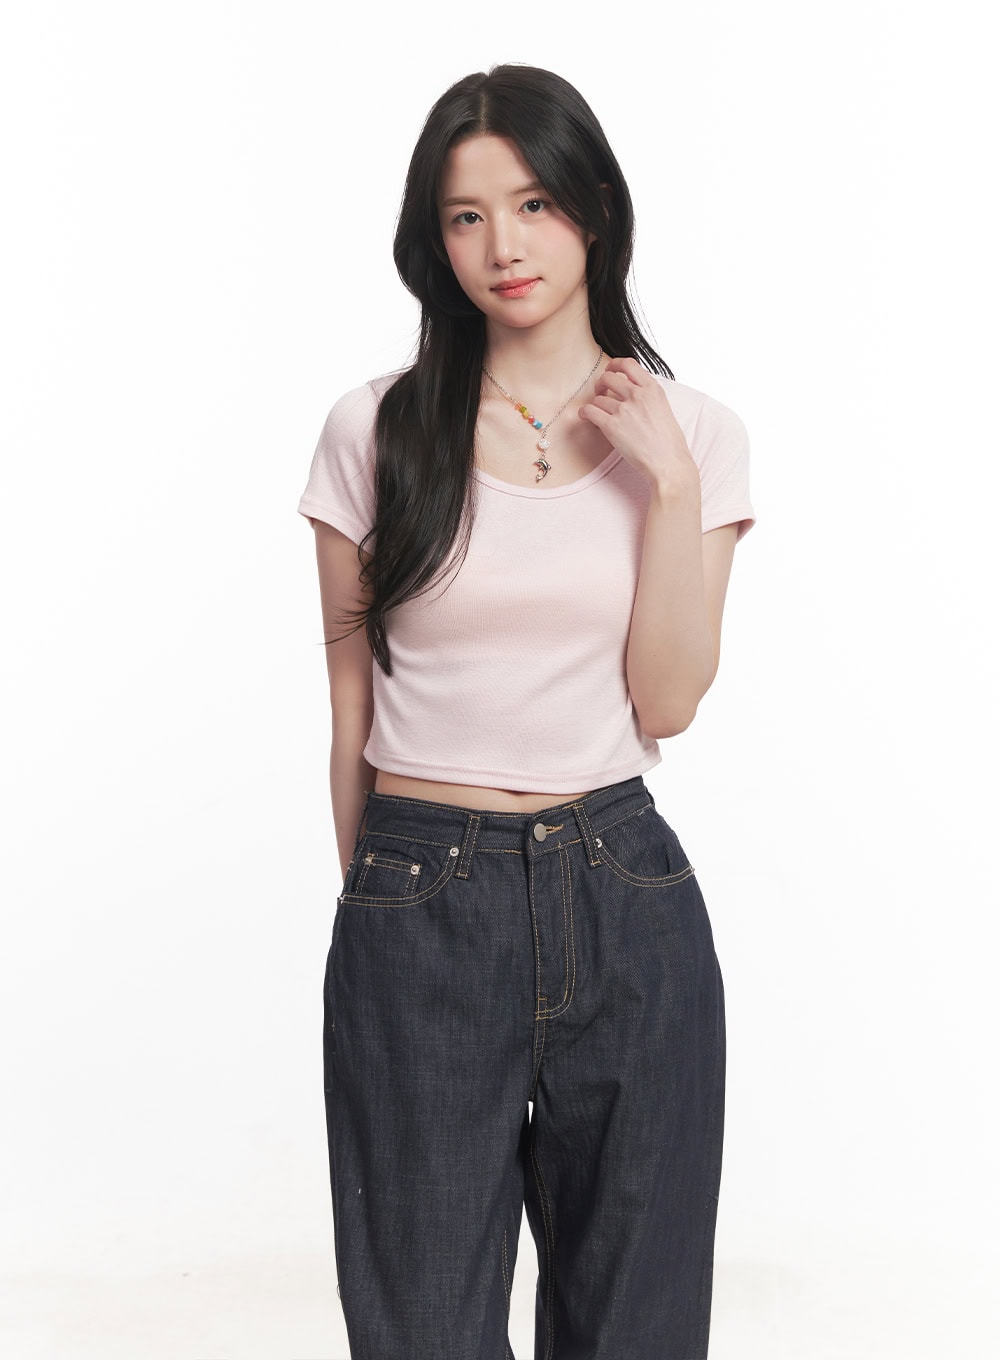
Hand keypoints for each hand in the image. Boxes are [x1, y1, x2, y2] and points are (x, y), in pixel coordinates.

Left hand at [579, 357, 699, 498]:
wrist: (668, 463)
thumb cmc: (669, 442)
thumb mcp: (664, 408)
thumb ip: (648, 396)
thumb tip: (631, 392)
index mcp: (653, 388)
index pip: (628, 364)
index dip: (614, 365)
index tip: (610, 371)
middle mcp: (637, 395)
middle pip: (608, 377)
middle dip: (601, 384)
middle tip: (601, 393)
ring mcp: (624, 410)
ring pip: (598, 398)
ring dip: (595, 405)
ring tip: (599, 414)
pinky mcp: (612, 426)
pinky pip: (589, 411)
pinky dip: (585, 413)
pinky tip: (587, 418)